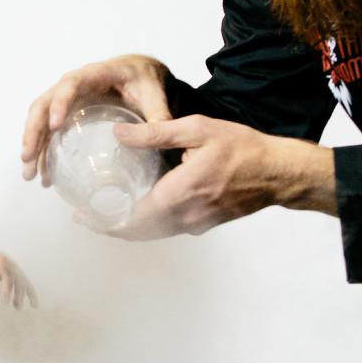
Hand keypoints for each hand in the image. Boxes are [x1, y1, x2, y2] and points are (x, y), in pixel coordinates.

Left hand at [0, 243, 39, 308]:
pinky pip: (25, 283)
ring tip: (16, 307)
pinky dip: (31, 293)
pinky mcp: (16, 275)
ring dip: (20, 293)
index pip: (4, 269)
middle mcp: (7, 262)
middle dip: (13, 290)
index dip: (5, 282)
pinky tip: (35, 305)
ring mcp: (13, 268)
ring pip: (21, 280)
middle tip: (7, 302)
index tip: (4, 296)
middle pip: (13, 275)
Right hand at [21, 54, 171, 184]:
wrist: (140, 73)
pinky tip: (43, 174)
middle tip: (29, 157)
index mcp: (95, 75)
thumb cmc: (144, 80)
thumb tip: (160, 140)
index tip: (54, 125)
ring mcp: (67, 99)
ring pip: (40, 118)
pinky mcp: (67, 112)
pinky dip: (43, 150)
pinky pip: (48, 130)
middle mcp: (74, 85)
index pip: (70, 85)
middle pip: (44, 104)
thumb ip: (158, 114)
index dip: (59, 103)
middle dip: (33, 131)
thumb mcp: (154, 94)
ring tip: (29, 173)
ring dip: (32, 144)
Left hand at [107, 115, 336, 238]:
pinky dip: (149, 223)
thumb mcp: (197, 130)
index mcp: (180, 193)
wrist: (279, 173)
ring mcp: (197, 223)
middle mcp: (186, 215)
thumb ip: (155, 133)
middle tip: (86, 217)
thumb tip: (119, 133)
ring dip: (129, 227)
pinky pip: (170, 227)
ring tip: (106, 212)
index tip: (82, 217)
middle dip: (110, 227)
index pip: (133, 218)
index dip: (104, 222)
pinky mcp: (205, 223)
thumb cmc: (242, 149)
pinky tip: (139, 206)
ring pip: (154, 232)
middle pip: (139, 232)